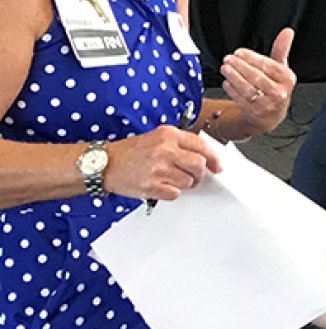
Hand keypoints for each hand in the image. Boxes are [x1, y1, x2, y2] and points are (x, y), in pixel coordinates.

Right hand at [103, 126, 222, 200]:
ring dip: (185, 184)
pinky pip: (175, 193)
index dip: (213, 157)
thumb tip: (203, 155)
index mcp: (168, 135)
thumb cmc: (129, 152)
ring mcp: (158, 169)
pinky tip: (162, 186)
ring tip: (172, 180)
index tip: (217, 165)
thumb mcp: (156, 137)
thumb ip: (179, 143)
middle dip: (201, 173)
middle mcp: (165, 150)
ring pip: (189, 181)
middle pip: (199, 164)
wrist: (104, 164)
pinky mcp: (151, 186)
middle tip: (196, 177)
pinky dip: (172, 192)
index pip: (201, 145)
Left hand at [220, 27, 296, 133]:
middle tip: (228, 59)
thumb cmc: (275, 87)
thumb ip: (281, 49)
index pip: (268, 66)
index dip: (252, 58)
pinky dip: (232, 90)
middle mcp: (279, 92)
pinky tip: (227, 82)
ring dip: (234, 77)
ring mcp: (267, 104)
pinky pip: (241, 100)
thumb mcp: (281, 68)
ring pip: (248, 88)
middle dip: (240, 66)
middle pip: (257, 77)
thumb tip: (287, 32)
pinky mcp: (255, 113)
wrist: (271, 116)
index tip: (239, 52)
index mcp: (287, 79)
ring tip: (225, 68)